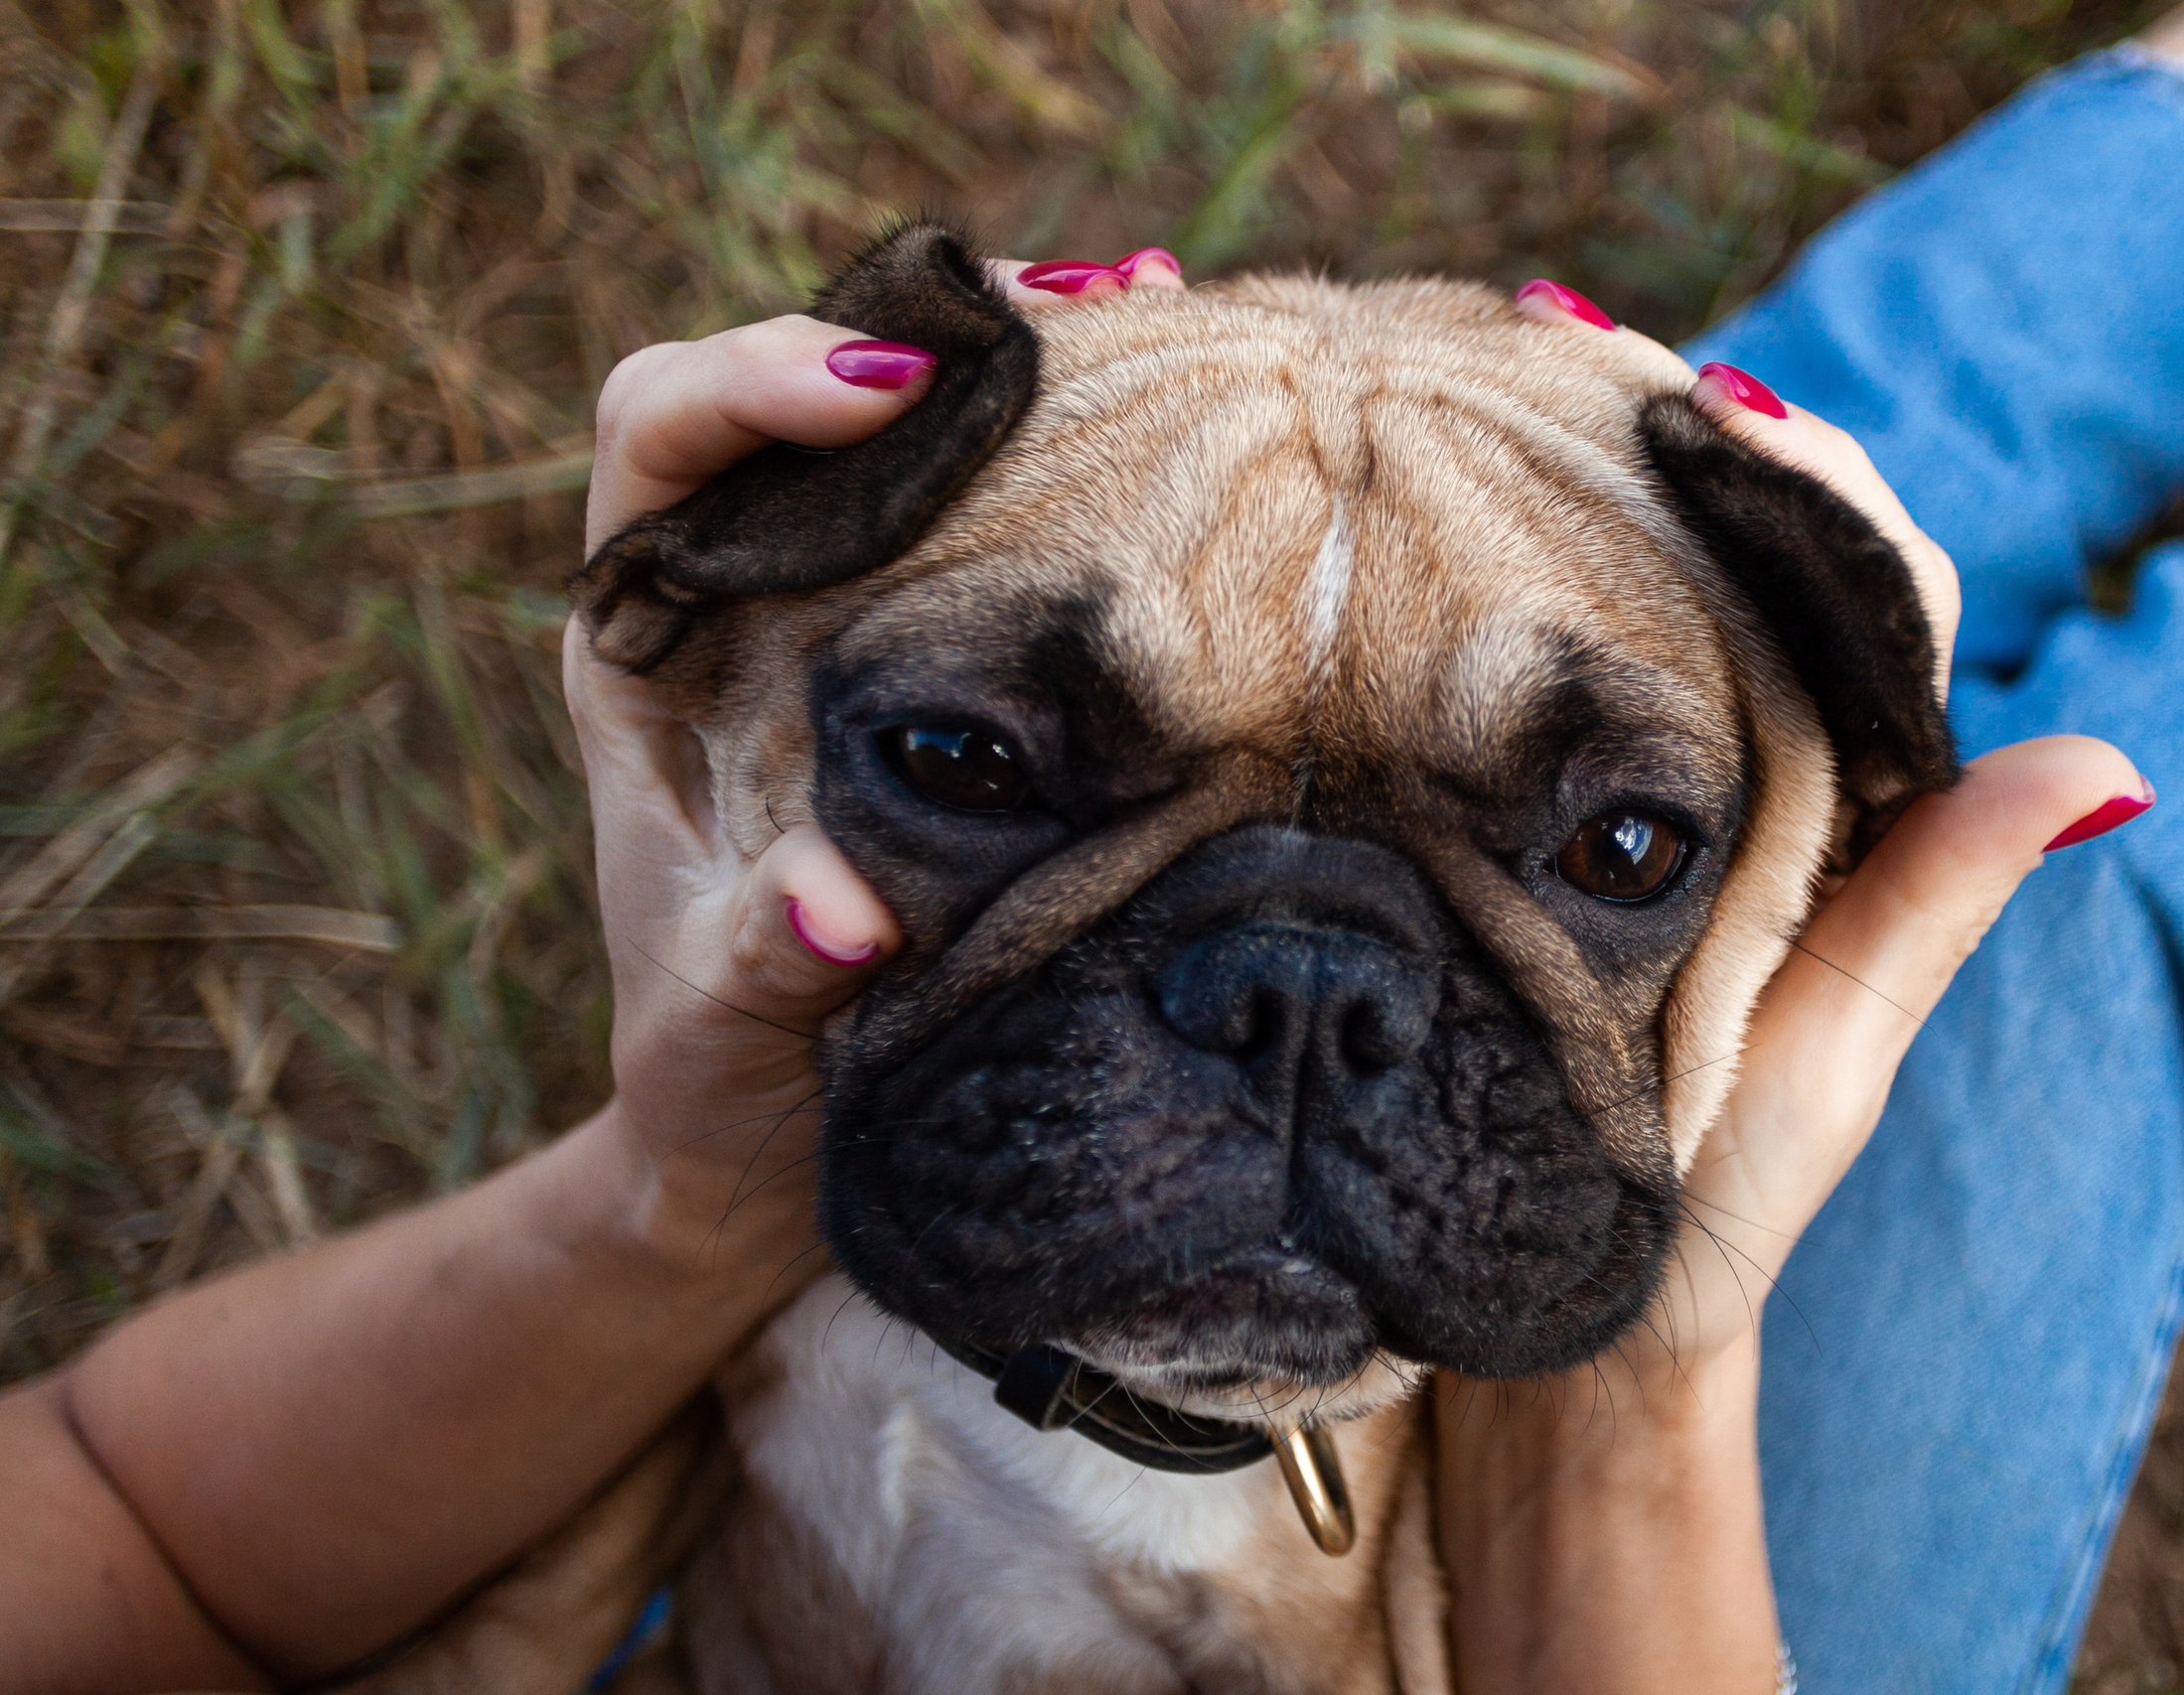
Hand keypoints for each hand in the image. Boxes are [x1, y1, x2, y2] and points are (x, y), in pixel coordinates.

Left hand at [570, 249, 1187, 1280]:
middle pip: (802, 393)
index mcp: (640, 652)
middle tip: (1077, 312)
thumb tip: (839, 906)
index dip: (751, 384)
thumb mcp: (726, 1037)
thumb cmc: (723, 1091)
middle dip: (929, 336)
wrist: (767, 1154)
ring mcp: (848, 624)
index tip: (878, 396)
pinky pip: (1004, 523)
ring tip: (1158, 321)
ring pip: (915, 442)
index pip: (660, 439)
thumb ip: (764, 969)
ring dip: (1025, 375)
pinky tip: (1185, 425)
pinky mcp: (946, 668)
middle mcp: (737, 605)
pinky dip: (1083, 461)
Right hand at [1433, 357, 2150, 1694]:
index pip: (1834, 637)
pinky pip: (1500, 763)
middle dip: (1655, 512)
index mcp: (1814, 847)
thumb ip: (1929, 904)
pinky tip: (1420, 603)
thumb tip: (2105, 758)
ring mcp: (1595, 863)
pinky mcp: (1495, 898)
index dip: (1795, 519)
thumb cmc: (1712, 1223)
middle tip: (1570, 386)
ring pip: (1594, 686)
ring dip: (1554, 573)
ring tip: (1487, 445)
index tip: (1723, 418)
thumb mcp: (1829, 1052)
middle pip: (1708, 632)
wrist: (1552, 1361)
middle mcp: (1706, 833)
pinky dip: (1477, 673)